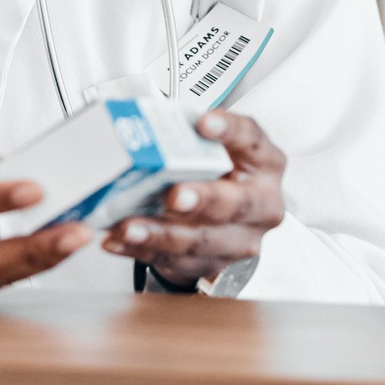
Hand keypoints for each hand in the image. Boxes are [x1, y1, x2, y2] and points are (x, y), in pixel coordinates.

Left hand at [99, 110, 284, 289]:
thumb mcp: (214, 145)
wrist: (226, 215)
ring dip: (160, 235)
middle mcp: (261, 204)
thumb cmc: (218, 170)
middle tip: (173, 195)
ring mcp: (241, 239)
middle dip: (201, 200)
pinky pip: (176, 259)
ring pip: (202, 240)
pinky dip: (143, 250)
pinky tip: (120, 241)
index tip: (204, 122)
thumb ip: (188, 133)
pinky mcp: (214, 264)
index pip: (252, 140)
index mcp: (264, 162)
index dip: (230, 130)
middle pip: (235, 203)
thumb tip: (141, 121)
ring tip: (128, 227)